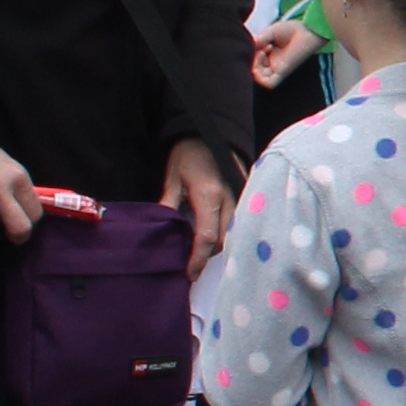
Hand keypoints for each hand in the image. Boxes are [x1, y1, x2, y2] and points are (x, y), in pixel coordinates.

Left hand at [163, 138, 231, 277]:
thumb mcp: (172, 178)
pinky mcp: (243, 196)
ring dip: (217, 245)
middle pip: (223, 240)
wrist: (212, 131)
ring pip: (233, 233)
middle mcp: (228, 200)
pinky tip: (213, 235)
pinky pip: (237, 222)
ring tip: (200, 252)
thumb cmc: (189, 153)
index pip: (206, 237)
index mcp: (208, 196)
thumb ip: (169, 204)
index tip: (190, 274)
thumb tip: (161, 229)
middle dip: (208, 255)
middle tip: (191, 265)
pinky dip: (225, 232)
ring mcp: (239, 198)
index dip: (198, 258)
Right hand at [251, 19, 319, 87]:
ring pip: (259, 77)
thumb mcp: (269, 33)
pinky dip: (261, 76)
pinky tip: (263, 57)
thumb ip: (258, 41)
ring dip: (255, 65)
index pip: (252, 60)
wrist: (307, 30)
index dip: (249, 52)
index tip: (256, 41)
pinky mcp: (283, 72)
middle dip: (251, 58)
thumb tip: (249, 48)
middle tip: (260, 45)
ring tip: (262, 51)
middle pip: (254, 68)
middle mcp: (272, 63)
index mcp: (268, 54)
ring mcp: (277, 68)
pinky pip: (269, 83)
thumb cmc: (291, 30)